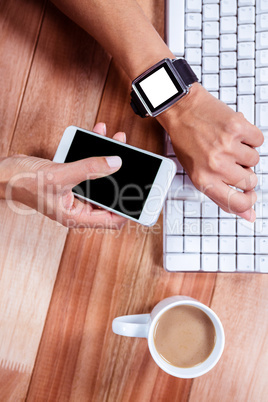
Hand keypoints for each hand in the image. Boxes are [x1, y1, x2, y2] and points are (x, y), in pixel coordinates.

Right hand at [0, 123, 126, 227]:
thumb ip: (89, 169)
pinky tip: (99, 136)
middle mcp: (77, 207)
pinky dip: (94, 152)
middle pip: (109, 196)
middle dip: (123, 177)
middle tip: (137, 164)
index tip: (143, 198)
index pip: (112, 219)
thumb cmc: (22, 183)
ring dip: (109, 160)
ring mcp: (74, 193)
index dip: (129, 210)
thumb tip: (116, 163)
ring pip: (100, 179)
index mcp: (76, 215)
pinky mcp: (69, 179)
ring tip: (119, 142)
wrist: (2, 174)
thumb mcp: (59, 175)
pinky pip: (87, 167)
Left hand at [157, 83, 263, 221]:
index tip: (250, 197)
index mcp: (204, 180)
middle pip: (250, 181)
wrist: (181, 109)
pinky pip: (258, 140)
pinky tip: (234, 134)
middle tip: (230, 161)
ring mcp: (228, 146)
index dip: (248, 202)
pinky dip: (249, 137)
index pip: (237, 203)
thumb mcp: (197, 173)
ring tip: (227, 144)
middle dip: (245, 172)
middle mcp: (216, 165)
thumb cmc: (186, 140)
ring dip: (245, 152)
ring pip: (255, 160)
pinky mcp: (237, 128)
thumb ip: (222, 194)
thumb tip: (249, 214)